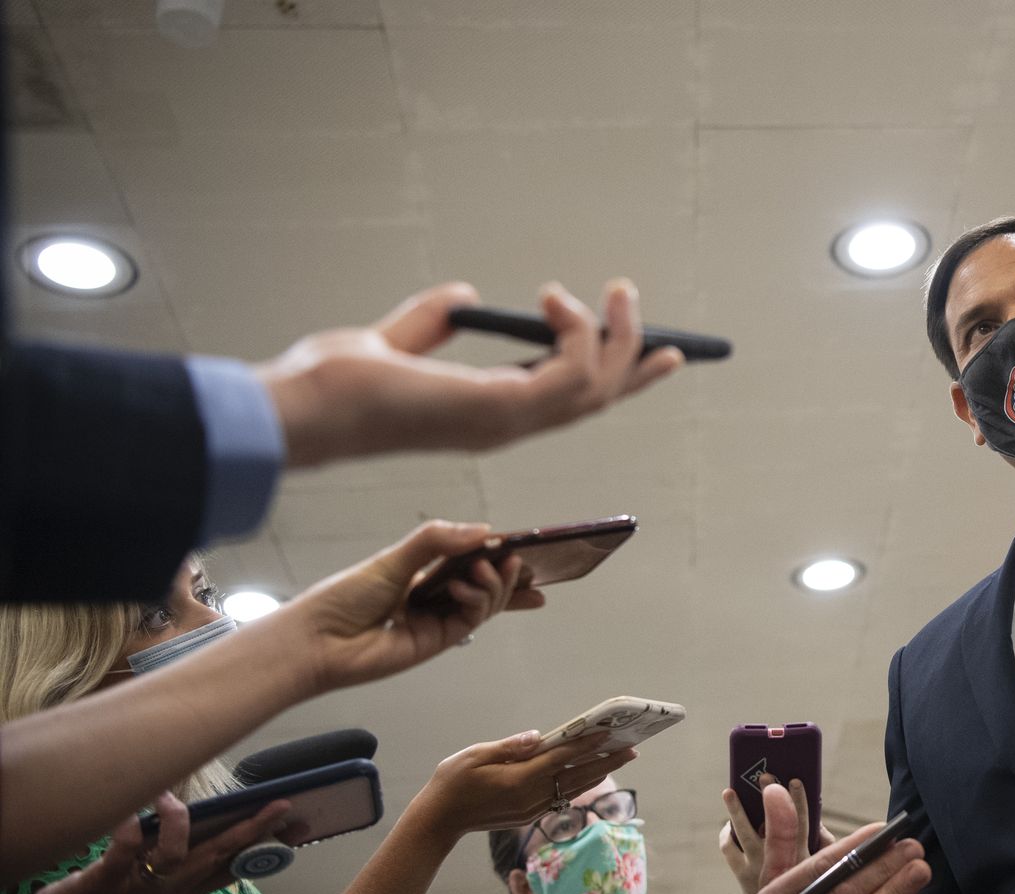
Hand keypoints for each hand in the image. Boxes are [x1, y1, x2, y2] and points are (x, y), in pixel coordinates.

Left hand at [26, 792, 289, 893]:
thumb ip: (176, 865)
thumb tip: (202, 828)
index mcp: (183, 892)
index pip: (232, 867)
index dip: (264, 844)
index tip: (294, 825)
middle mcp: (168, 891)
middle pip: (217, 856)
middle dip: (251, 829)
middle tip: (280, 805)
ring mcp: (138, 887)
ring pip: (175, 854)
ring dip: (179, 821)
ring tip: (170, 797)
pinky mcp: (103, 883)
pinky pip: (122, 852)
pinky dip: (128, 830)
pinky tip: (131, 813)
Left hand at [262, 279, 684, 467]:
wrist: (305, 407)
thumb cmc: (334, 385)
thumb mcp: (393, 342)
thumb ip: (428, 322)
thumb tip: (464, 295)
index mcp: (486, 414)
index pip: (565, 400)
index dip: (610, 375)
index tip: (649, 351)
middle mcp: (507, 424)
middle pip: (597, 399)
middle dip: (635, 363)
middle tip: (652, 321)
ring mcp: (510, 421)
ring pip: (598, 387)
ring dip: (617, 336)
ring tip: (614, 291)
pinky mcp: (502, 406)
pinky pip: (574, 372)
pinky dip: (579, 332)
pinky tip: (556, 299)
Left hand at [264, 521, 538, 695]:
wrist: (319, 640)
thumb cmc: (344, 597)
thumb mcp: (393, 558)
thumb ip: (436, 541)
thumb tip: (483, 530)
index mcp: (421, 576)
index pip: (468, 564)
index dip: (496, 558)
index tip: (518, 548)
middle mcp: (433, 599)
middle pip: (484, 586)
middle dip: (505, 573)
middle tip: (512, 558)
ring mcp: (437, 621)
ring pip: (484, 604)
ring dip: (494, 586)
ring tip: (487, 570)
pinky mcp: (438, 642)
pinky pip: (471, 621)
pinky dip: (477, 602)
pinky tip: (467, 588)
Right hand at [408, 730, 638, 842]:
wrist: (439, 821)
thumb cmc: (452, 782)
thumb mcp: (474, 756)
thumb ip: (509, 747)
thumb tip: (538, 736)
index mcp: (518, 780)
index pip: (561, 758)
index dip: (587, 745)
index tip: (609, 733)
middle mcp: (530, 797)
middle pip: (576, 776)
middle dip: (607, 761)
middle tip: (633, 748)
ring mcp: (532, 809)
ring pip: (573, 788)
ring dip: (599, 773)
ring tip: (620, 758)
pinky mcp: (529, 815)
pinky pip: (562, 796)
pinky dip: (580, 783)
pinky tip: (592, 773)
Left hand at [717, 779, 834, 893]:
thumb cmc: (806, 893)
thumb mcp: (823, 870)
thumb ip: (824, 845)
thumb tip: (817, 822)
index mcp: (801, 859)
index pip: (801, 824)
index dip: (799, 801)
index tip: (795, 780)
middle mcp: (777, 862)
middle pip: (770, 822)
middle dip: (767, 797)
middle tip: (763, 777)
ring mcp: (756, 869)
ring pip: (742, 834)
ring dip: (735, 811)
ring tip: (729, 792)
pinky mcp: (740, 875)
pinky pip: (728, 850)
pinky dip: (727, 835)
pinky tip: (728, 824)